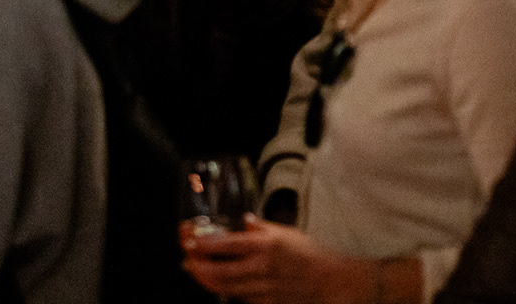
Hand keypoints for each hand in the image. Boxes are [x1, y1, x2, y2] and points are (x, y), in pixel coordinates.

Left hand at [180, 218, 408, 303]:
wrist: (330, 282)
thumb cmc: (312, 255)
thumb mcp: (288, 232)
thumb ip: (262, 228)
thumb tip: (244, 220)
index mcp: (266, 246)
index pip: (226, 244)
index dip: (203, 244)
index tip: (188, 240)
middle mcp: (260, 268)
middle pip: (218, 271)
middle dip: (197, 267)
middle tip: (186, 259)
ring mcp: (261, 288)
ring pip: (224, 288)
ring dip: (206, 280)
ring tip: (195, 272)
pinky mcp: (264, 302)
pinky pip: (238, 297)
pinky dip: (224, 290)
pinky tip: (218, 283)